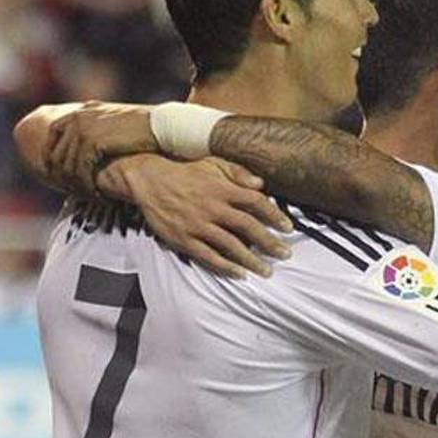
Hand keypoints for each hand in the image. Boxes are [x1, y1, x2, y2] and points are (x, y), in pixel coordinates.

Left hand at [46, 101, 158, 193]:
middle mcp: (79, 117)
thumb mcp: (118, 119)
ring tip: (90, 196)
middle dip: (64, 175)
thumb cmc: (147, 125)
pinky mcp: (92, 142)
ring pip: (67, 164)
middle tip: (75, 191)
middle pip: (57, 151)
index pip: (55, 131)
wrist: (162, 125)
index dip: (52, 152)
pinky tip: (100, 195)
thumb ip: (102, 125)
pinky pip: (80, 170)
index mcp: (84, 110)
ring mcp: (83, 129)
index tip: (58, 171)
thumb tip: (96, 141)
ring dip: (77, 184)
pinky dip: (87, 186)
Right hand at [111, 154, 293, 277]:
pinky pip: (208, 256)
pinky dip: (225, 266)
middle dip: (269, 242)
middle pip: (247, 227)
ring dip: (251, 260)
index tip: (288, 228)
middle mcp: (212, 207)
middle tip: (285, 254)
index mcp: (222, 188)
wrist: (149, 181)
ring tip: (267, 270)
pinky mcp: (184, 239)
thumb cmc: (186, 172)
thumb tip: (261, 184)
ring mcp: (197, 225)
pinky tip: (240, 274)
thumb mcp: (212, 163)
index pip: (255, 203)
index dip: (274, 215)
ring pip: (230, 246)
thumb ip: (238, 172)